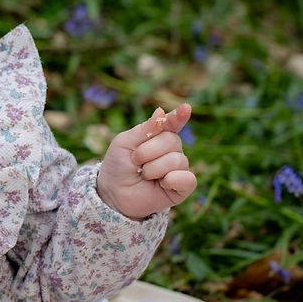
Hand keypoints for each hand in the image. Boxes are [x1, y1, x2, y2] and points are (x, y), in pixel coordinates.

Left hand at [95, 104, 196, 219]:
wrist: (114, 193)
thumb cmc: (119, 165)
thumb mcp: (124, 142)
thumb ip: (144, 128)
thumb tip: (161, 111)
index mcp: (158, 135)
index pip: (172, 123)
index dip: (178, 116)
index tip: (185, 108)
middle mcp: (171, 149)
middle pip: (172, 140)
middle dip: (148, 151)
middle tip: (135, 161)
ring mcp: (178, 167)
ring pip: (177, 160)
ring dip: (153, 168)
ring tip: (144, 175)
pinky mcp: (182, 186)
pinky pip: (188, 179)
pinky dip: (173, 180)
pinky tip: (162, 183)